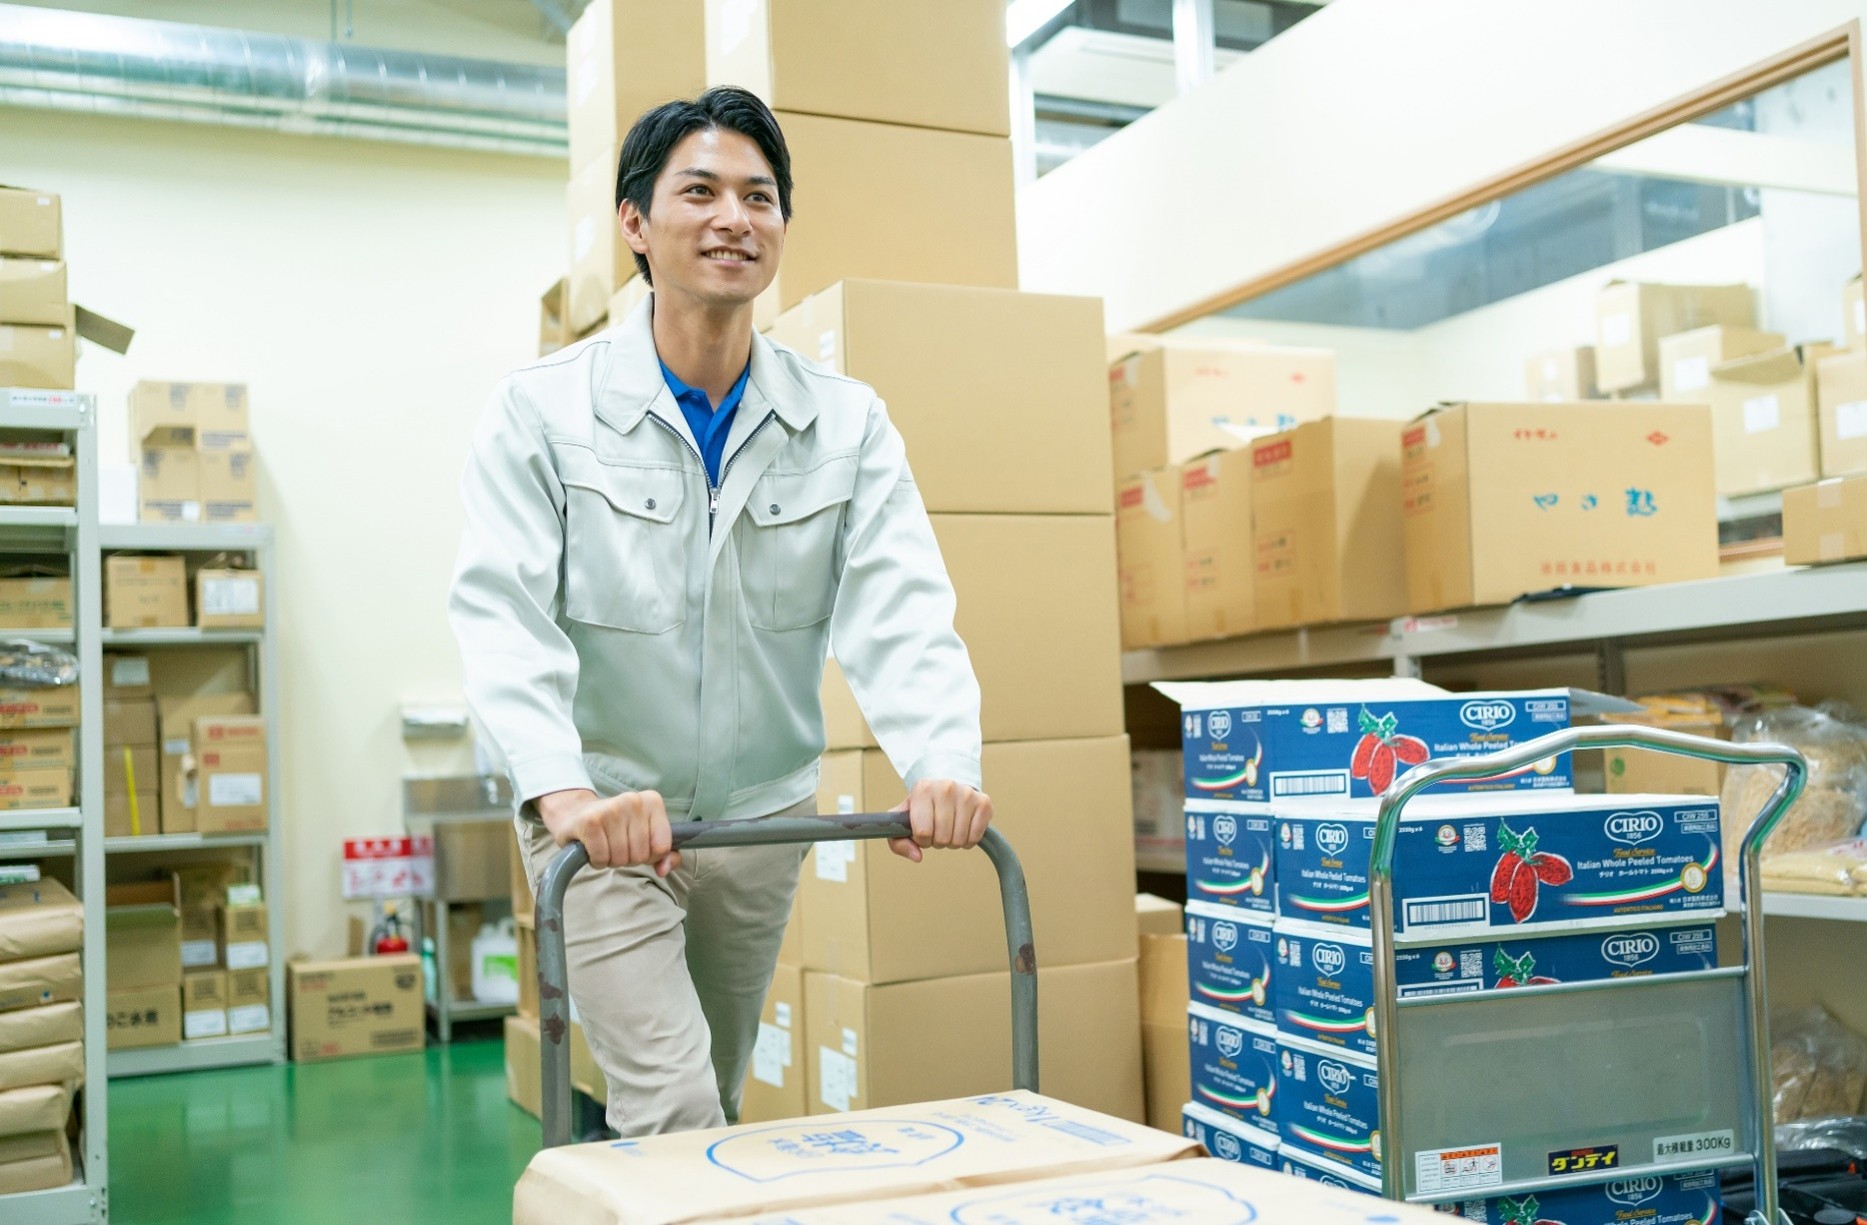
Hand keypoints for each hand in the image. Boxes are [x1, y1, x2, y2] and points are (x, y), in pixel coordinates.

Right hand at [535, 788, 679, 875]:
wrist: (575, 813)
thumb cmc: (616, 828)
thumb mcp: (645, 836)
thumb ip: (664, 854)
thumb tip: (664, 869)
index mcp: (652, 801)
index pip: (662, 846)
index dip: (650, 855)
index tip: (637, 846)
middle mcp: (633, 801)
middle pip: (641, 855)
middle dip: (629, 859)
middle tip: (617, 845)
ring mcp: (611, 809)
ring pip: (621, 858)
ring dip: (612, 860)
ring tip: (605, 845)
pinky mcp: (590, 821)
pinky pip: (602, 858)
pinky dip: (597, 861)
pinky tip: (593, 849)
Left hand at [888, 779, 991, 862]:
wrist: (947, 789)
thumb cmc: (923, 808)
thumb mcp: (903, 821)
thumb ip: (898, 842)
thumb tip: (917, 857)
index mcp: (922, 789)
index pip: (923, 832)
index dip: (921, 840)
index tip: (923, 831)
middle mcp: (946, 787)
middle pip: (942, 838)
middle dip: (937, 841)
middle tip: (937, 830)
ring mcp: (967, 794)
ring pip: (958, 840)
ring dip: (952, 842)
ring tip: (949, 828)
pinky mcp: (984, 802)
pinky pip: (975, 838)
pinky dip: (968, 841)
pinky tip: (963, 828)